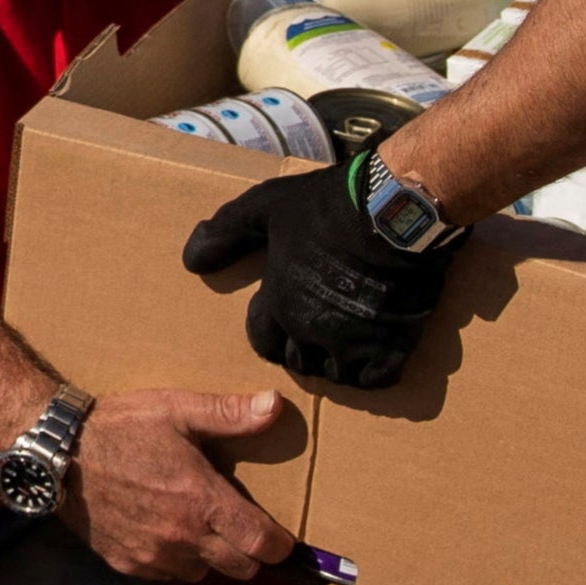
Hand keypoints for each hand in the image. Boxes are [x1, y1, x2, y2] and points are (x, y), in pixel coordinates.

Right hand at [74, 388, 291, 581]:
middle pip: (241, 569)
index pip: (261, 544)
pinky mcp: (128, 563)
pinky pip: (166, 573)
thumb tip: (275, 405)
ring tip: (196, 524)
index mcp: (202, 501)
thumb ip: (230, 413)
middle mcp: (182, 537)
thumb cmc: (122, 427)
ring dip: (208, 556)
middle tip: (241, 528)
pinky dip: (172, 558)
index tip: (283, 539)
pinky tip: (162, 528)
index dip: (280, 546)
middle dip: (249, 552)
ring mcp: (153, 555)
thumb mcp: (178, 410)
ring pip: (202, 573)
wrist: (59, 454)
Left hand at [180, 150, 451, 389]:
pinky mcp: (393, 345)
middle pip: (299, 362)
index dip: (273, 331)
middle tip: (320, 326)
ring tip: (349, 339)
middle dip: (304, 348)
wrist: (395, 207)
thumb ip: (226, 234)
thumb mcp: (264, 207)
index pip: (263, 342)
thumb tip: (190, 262)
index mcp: (280, 303)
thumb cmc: (327, 205)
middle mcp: (313, 332)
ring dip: (339, 362)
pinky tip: (377, 349)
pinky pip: (377, 380)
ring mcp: (354, 343)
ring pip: (337, 374)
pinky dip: (374, 370)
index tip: (287, 314)